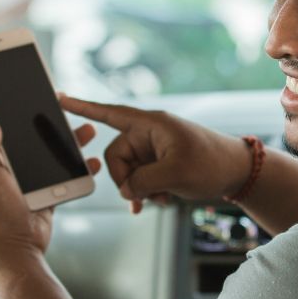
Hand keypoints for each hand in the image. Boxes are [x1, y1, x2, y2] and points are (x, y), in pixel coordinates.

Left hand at [0, 115, 100, 257]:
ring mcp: (32, 182)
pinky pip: (67, 176)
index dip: (20, 113)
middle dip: (55, 125)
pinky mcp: (48, 194)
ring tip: (88, 132)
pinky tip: (92, 162)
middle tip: (68, 111)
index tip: (37, 97)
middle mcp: (12, 170)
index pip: (8, 130)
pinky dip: (80, 168)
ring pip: (55, 156)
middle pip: (37, 140)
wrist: (15, 248)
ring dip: (72, 143)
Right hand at [60, 96, 251, 213]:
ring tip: (160, 199)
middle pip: (116, 157)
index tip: (59, 98)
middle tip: (142, 198)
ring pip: (129, 171)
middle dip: (126, 180)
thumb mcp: (175, 174)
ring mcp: (155, 148)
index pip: (109, 113)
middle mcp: (149, 133)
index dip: (82, 107)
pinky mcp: (161, 162)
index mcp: (150, 124)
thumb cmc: (212, 163)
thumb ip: (142, 182)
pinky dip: (147, 191)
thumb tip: (127, 190)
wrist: (238, 172)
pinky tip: (160, 200)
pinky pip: (141, 177)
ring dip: (140, 189)